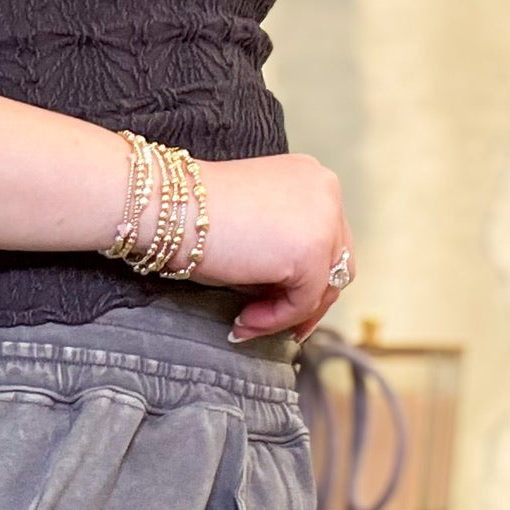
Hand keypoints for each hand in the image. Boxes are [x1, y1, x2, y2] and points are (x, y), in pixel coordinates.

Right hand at [190, 154, 352, 341]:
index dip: (310, 278)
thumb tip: (293, 297)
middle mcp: (326, 192)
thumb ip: (282, 250)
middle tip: (285, 330)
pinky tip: (244, 320)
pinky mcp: (312, 252)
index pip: (328, 238)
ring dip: (290, 314)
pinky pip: (303, 302)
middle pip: (337, 263)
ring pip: (324, 286)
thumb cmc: (197, 218)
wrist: (171, 209)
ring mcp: (324, 220)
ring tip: (250, 323)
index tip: (284, 306)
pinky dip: (277, 319)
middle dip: (310, 301)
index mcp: (311, 179)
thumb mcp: (255, 228)